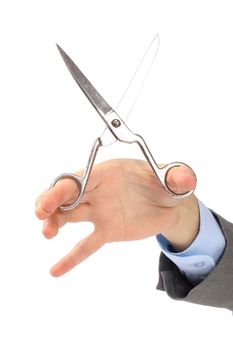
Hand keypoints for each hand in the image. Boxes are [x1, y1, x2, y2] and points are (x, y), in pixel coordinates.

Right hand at [35, 159, 197, 276]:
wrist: (170, 204)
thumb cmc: (166, 185)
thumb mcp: (175, 179)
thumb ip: (178, 177)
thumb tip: (186, 179)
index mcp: (108, 173)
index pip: (79, 177)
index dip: (62, 188)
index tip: (48, 201)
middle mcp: (98, 190)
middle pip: (67, 195)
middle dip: (50, 202)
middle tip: (42, 215)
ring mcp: (100, 212)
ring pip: (70, 216)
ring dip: (55, 223)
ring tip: (47, 233)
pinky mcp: (107, 232)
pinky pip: (85, 246)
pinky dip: (71, 258)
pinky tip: (55, 271)